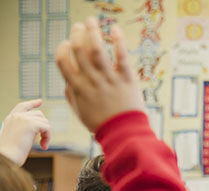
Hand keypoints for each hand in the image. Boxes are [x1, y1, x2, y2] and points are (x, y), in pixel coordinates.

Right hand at [0, 99, 50, 165]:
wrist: (6, 157)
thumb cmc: (10, 152)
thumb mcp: (17, 136)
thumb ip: (26, 129)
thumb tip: (41, 126)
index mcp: (11, 119)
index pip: (23, 106)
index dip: (32, 103)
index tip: (40, 101)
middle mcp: (16, 116)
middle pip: (39, 115)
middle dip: (44, 127)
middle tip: (42, 141)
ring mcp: (23, 119)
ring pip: (45, 122)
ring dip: (47, 134)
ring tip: (42, 144)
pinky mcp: (31, 124)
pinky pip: (47, 128)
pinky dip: (48, 137)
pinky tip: (43, 146)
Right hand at [55, 18, 143, 132]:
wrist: (125, 133)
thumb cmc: (101, 123)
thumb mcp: (80, 112)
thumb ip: (71, 94)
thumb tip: (67, 79)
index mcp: (77, 88)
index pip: (63, 61)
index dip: (63, 48)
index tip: (67, 43)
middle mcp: (91, 81)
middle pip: (79, 51)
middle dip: (77, 34)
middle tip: (79, 26)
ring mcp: (109, 79)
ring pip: (97, 49)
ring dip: (93, 31)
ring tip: (91, 21)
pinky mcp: (127, 79)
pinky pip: (121, 56)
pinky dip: (117, 40)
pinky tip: (115, 29)